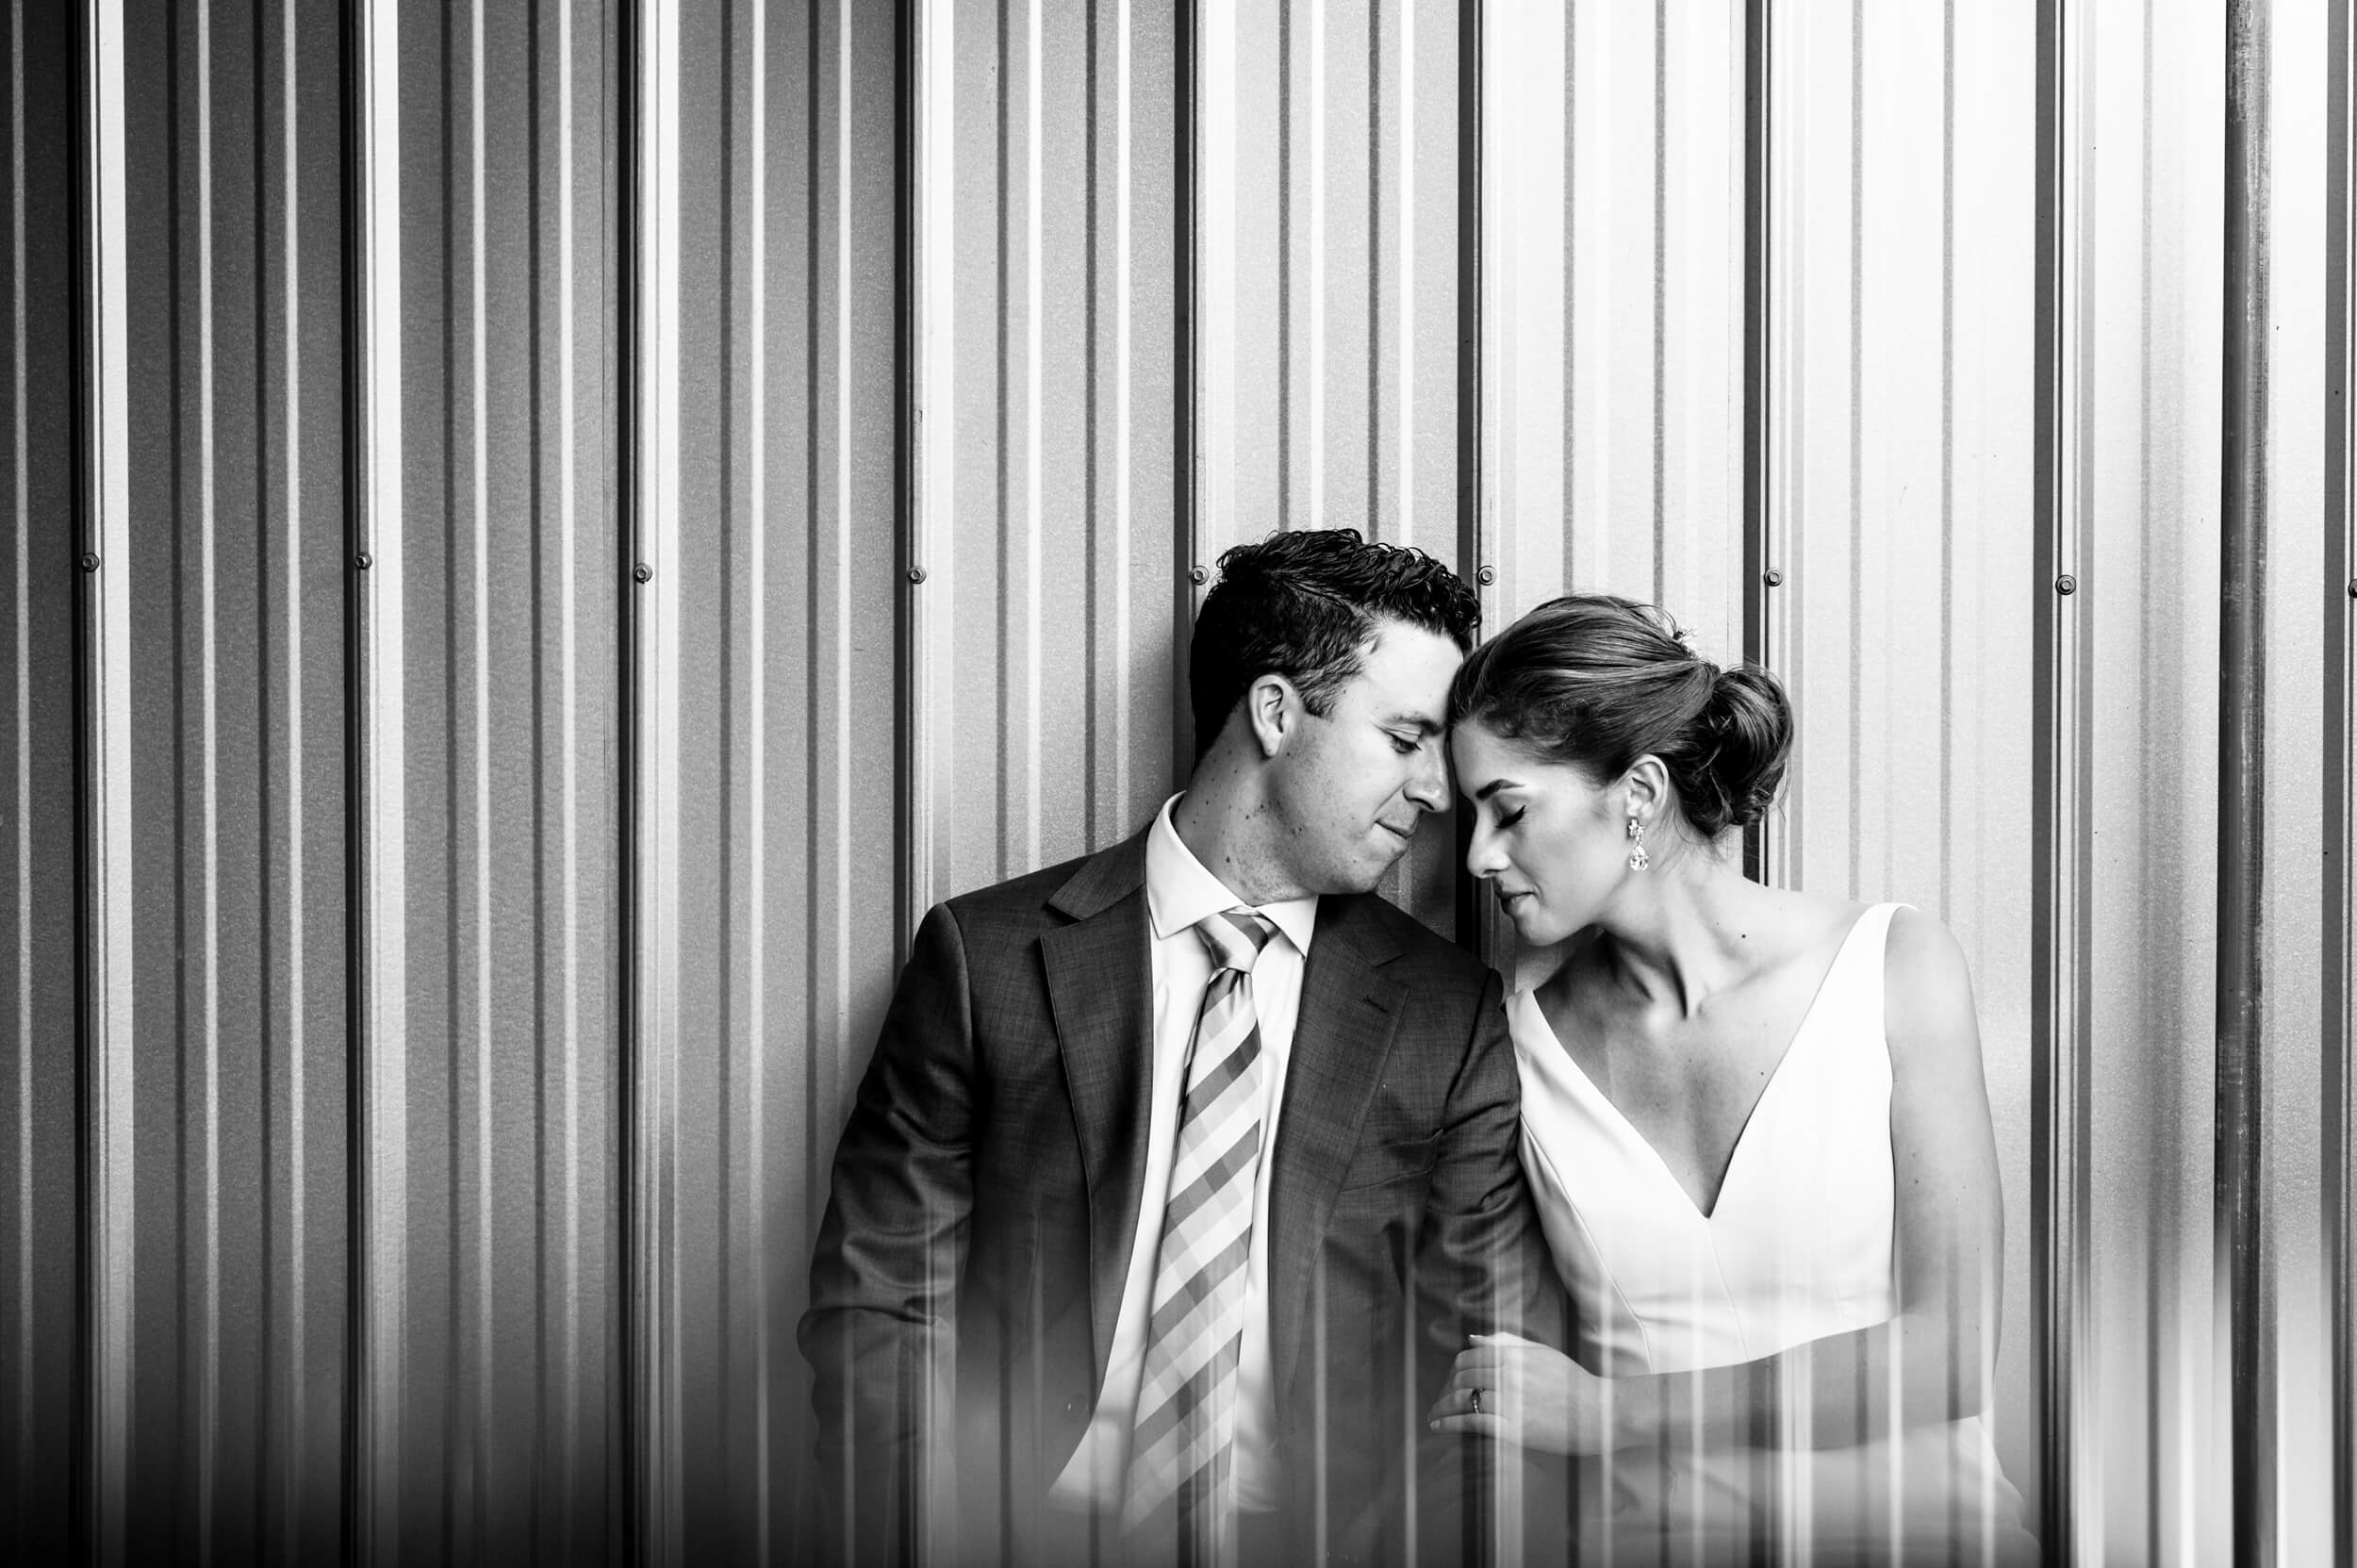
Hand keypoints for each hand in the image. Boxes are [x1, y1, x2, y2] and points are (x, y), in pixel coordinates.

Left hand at [1427, 1331, 1617, 1455]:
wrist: (1599, 1413)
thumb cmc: (1572, 1382)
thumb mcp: (1541, 1353)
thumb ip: (1505, 1343)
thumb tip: (1472, 1339)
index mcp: (1513, 1355)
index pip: (1468, 1358)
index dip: (1453, 1371)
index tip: (1449, 1382)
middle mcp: (1508, 1376)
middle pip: (1462, 1379)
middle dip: (1445, 1390)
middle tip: (1439, 1401)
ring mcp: (1510, 1403)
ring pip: (1463, 1400)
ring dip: (1442, 1408)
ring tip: (1434, 1415)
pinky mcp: (1513, 1430)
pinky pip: (1473, 1423)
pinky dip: (1450, 1424)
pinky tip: (1439, 1427)